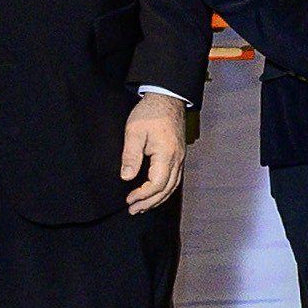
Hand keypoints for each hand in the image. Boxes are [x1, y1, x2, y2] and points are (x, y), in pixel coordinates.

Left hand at [120, 92, 191, 212]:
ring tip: (142, 207)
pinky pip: (174, 179)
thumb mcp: (134, 131)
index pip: (157, 184)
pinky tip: (155, 193)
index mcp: (166, 154)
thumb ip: (130, 155)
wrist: (167, 98)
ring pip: (172, 186)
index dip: (143, 195)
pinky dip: (164, 190)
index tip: (129, 200)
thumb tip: (126, 177)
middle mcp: (177, 159)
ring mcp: (180, 158)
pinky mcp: (178, 155)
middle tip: (133, 210)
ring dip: (157, 199)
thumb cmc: (150, 112)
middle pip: (166, 189)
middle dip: (149, 202)